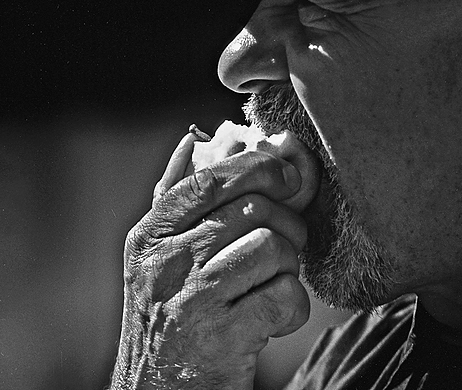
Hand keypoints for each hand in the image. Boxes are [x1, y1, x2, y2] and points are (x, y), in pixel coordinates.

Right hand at [109, 130, 319, 389]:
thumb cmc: (171, 317)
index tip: (289, 178)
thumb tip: (190, 141)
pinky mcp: (221, 338)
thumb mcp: (157, 258)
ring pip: (273, 247)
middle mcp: (164, 262)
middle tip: (284, 246)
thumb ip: (173, 199)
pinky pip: (285, 295)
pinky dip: (292, 308)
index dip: (261, 167)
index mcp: (151, 235)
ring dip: (288, 268)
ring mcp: (191, 299)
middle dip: (286, 224)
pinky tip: (273, 321)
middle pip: (255, 209)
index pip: (213, 177)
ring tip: (271, 285)